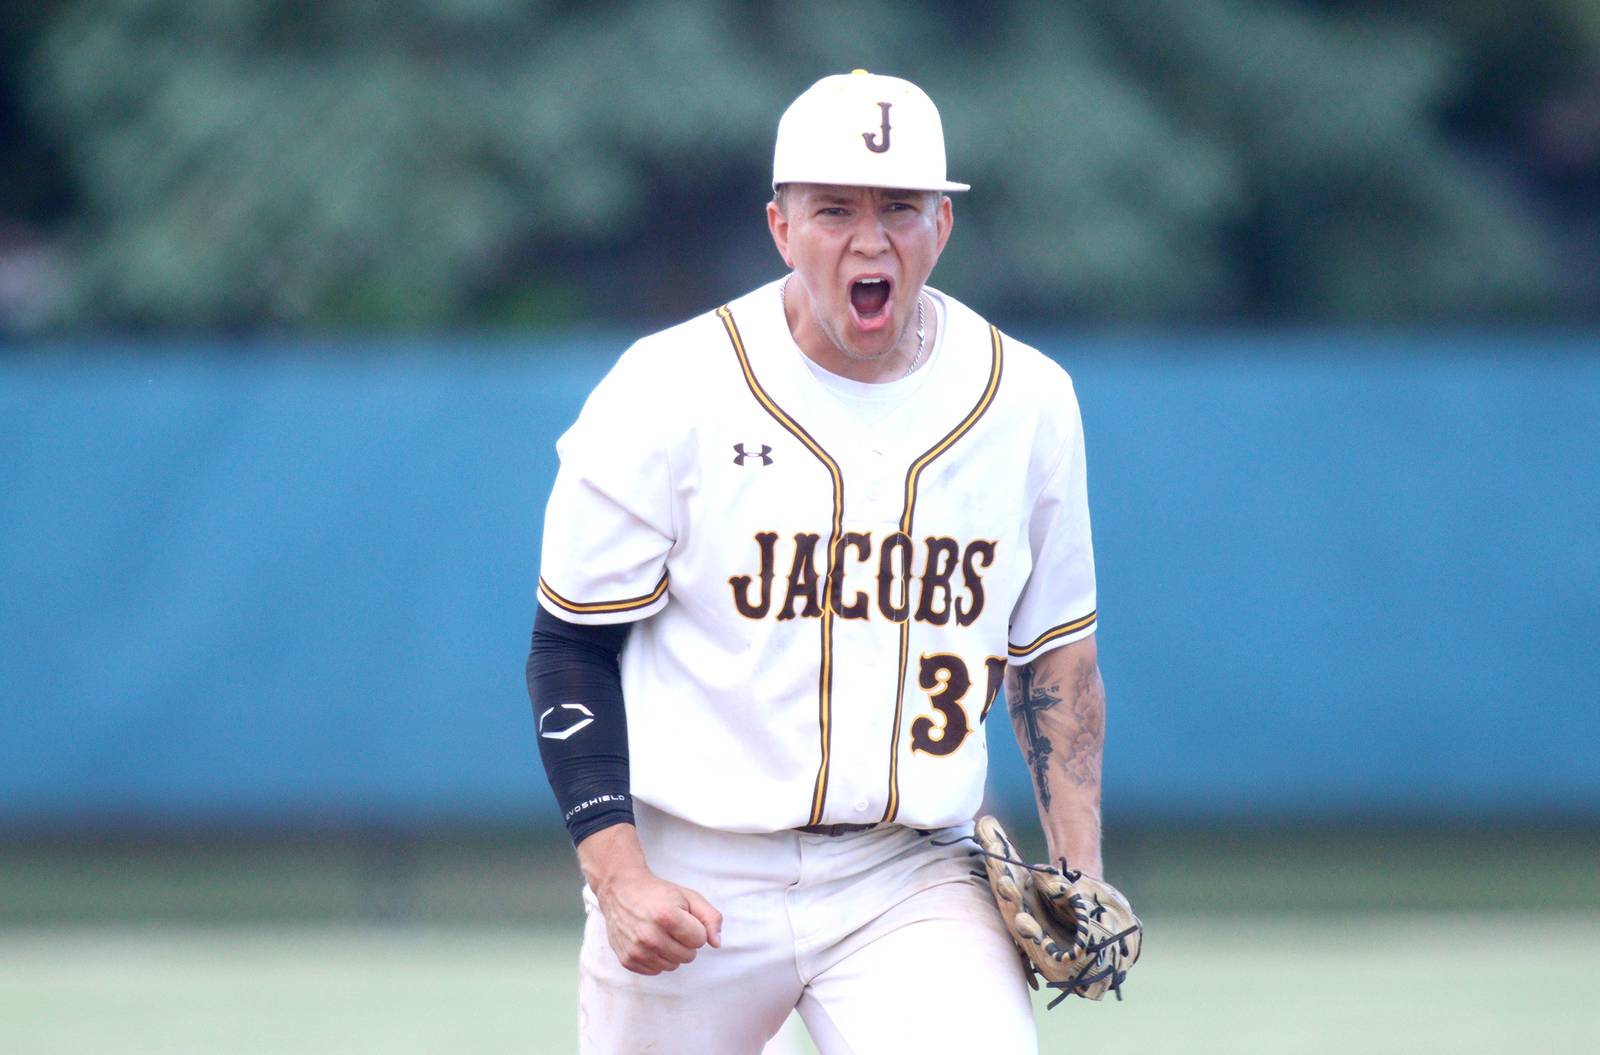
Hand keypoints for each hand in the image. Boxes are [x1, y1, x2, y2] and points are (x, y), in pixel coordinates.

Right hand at [577, 823, 722, 974]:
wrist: (621, 891)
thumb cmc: (659, 894)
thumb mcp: (689, 897)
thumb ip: (710, 918)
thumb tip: (717, 944)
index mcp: (667, 917)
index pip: (700, 940)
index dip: (696, 928)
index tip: (684, 918)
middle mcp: (650, 936)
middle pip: (688, 956)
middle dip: (685, 942)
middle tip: (672, 926)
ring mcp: (636, 950)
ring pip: (673, 965)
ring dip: (672, 952)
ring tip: (661, 933)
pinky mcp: (627, 960)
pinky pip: (656, 970)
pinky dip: (657, 958)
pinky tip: (649, 941)